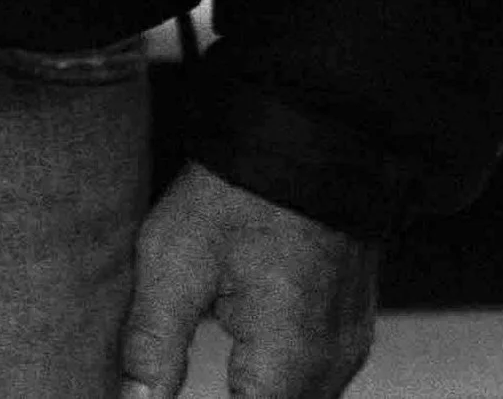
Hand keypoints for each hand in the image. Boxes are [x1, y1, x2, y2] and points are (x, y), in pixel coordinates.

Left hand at [121, 162, 378, 398]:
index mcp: (288, 363)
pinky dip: (276, 375)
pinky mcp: (350, 324)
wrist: (308, 130)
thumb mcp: (175, 260)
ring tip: (217, 346)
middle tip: (180, 366)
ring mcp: (347, 346)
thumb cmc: (238, 191)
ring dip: (253, 391)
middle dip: (231, 396)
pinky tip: (245, 353)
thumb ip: (152, 347)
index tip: (167, 389)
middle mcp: (330, 366)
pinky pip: (314, 376)